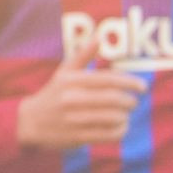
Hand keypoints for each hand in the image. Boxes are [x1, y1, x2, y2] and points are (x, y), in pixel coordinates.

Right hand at [18, 37, 144, 148]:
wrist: (29, 122)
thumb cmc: (52, 94)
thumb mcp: (63, 73)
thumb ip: (82, 56)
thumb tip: (99, 37)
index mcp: (70, 80)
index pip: (108, 79)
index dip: (130, 82)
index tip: (142, 87)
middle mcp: (71, 98)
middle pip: (114, 99)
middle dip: (130, 101)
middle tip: (133, 102)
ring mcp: (74, 119)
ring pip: (115, 117)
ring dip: (125, 116)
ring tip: (124, 114)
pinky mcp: (78, 136)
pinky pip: (110, 134)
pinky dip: (121, 131)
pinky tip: (119, 127)